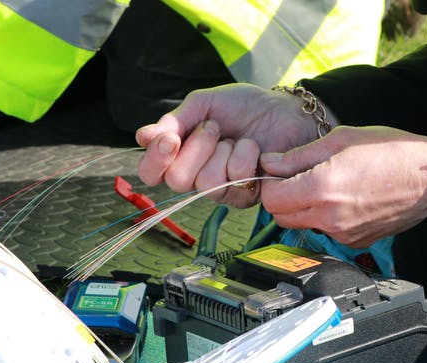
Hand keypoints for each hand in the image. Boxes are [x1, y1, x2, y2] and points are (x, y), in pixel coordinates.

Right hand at [136, 83, 317, 207]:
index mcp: (180, 155)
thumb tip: (142, 136)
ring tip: (236, 139)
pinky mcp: (246, 196)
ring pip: (205, 184)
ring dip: (222, 153)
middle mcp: (197, 177)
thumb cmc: (244, 107)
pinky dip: (244, 157)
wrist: (284, 110)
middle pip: (177, 181)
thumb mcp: (204, 104)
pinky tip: (253, 149)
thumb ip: (175, 121)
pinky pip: (234, 183)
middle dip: (197, 148)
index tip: (169, 138)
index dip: (155, 159)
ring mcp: (222, 190)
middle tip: (214, 129)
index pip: (151, 173)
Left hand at [259, 125, 426, 247]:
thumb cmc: (390, 152)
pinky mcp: (355, 242)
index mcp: (322, 189)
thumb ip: (298, 156)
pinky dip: (324, 217)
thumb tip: (269, 163)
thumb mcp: (340, 139)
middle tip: (295, 178)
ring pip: (302, 225)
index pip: (271, 199)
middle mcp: (329, 218)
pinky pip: (326, 231)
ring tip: (323, 185)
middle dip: (281, 198)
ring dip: (301, 208)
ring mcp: (343, 234)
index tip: (277, 172)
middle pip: (281, 216)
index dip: (269, 184)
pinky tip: (343, 198)